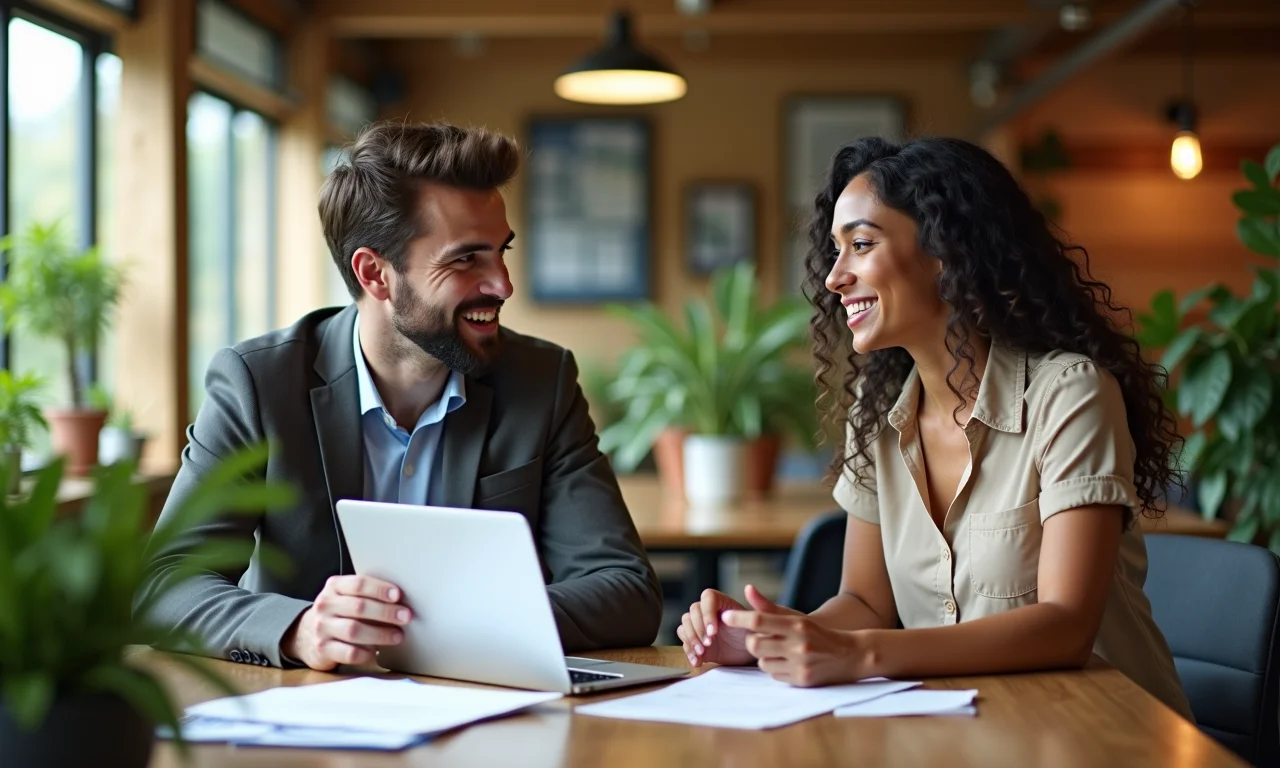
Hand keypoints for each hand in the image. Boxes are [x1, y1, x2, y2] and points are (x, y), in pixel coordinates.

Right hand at [282, 575, 411, 670]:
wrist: (305, 634)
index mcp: (334, 586)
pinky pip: (348, 653)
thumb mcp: (346, 596)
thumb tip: (402, 601)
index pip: (358, 584)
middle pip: (359, 607)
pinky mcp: (322, 649)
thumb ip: (368, 594)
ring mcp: (322, 628)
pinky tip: (376, 652)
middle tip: (405, 616)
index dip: (379, 589)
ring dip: (380, 633)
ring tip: (398, 635)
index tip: (397, 595)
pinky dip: (366, 653)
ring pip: (354, 630)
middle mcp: (325, 605)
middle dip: (386, 612)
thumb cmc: (338, 612)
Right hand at [676, 585, 798, 667]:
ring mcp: (701, 626)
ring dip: (690, 639)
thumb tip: (749, 588)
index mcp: (723, 602)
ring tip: (701, 653)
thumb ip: (756, 606)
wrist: (754, 654)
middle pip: (692, 611)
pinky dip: (688, 652)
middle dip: (697, 629)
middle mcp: (709, 612)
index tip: (714, 631)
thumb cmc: (759, 635)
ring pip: (685, 624)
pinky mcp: (698, 641)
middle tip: (707, 644)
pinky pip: (684, 641)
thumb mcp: (760, 622)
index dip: (707, 613)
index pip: (707, 598)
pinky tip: (698, 661)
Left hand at [721, 608, 872, 686]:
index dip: (738, 619)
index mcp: (797, 625)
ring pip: (762, 662)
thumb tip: (747, 589)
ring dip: (764, 657)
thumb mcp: (797, 617)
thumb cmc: (818, 633)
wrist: (851, 655)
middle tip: (756, 638)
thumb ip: (770, 607)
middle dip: (751, 641)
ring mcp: (800, 664)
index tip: (724, 618)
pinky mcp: (802, 681)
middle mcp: (798, 644)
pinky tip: (788, 663)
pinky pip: (774, 675)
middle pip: (754, 644)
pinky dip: (776, 669)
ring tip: (777, 652)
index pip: (759, 620)